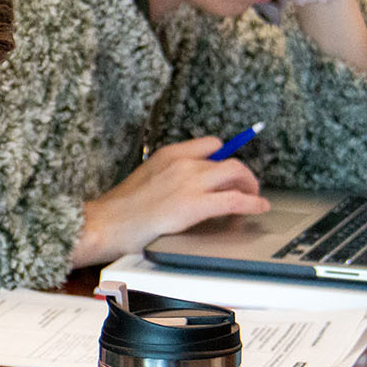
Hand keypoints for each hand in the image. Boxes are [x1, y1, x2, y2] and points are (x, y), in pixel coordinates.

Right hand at [72, 137, 268, 266]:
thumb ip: (170, 174)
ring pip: (236, 173)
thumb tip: (190, 183)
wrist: (108, 222)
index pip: (211, 144)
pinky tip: (258, 207)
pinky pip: (235, 199)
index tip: (231, 167)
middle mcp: (183, 162)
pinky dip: (252, 202)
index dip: (226, 156)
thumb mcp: (147, 177)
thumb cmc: (122, 208)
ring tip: (254, 197)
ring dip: (251, 186)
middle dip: (243, 173)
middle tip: (247, 186)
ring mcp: (190, 182)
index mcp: (169, 154)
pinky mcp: (195, 204)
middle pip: (228, 159)